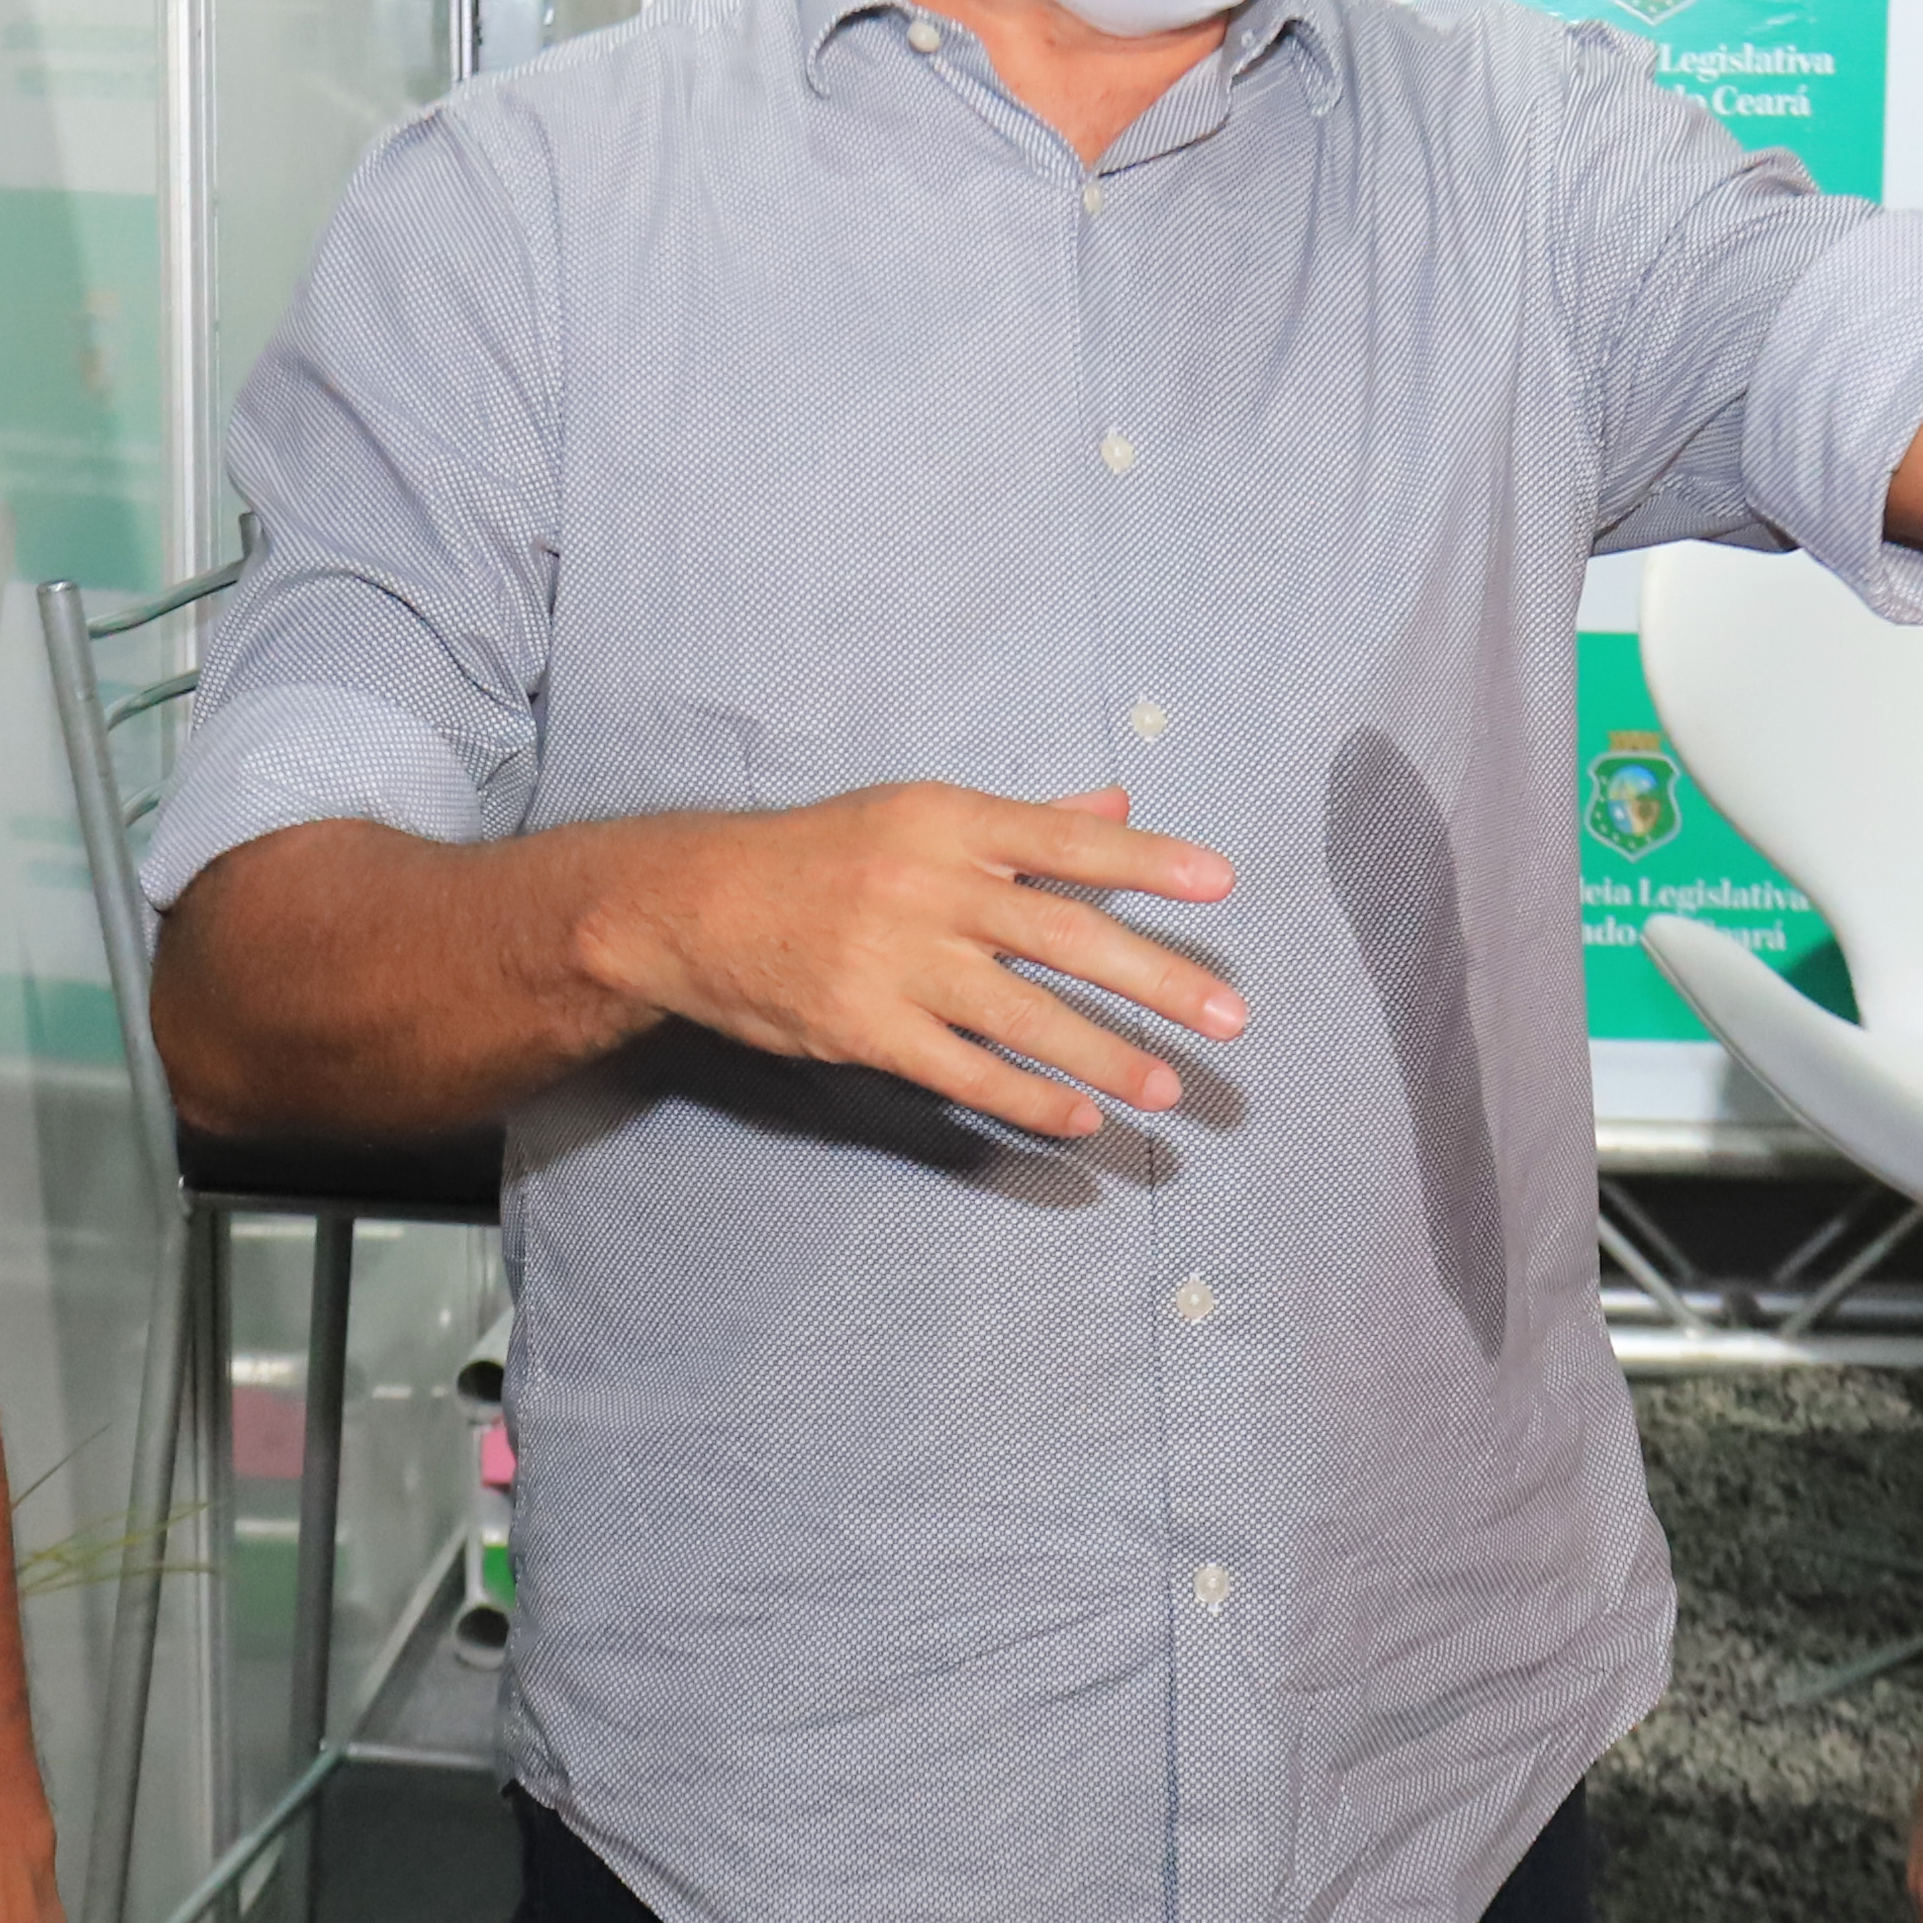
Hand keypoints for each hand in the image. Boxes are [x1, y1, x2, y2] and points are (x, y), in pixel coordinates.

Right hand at [584, 783, 1242, 1143]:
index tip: (1220, 883)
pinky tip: (1080, 1118)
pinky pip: (965, 1071)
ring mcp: (898, 962)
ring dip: (1106, 1055)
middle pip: (1065, 935)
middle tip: (1230, 1015)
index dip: (1147, 860)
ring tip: (1169, 1088)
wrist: (693, 905)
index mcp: (949, 822)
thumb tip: (1116, 804)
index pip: (1068, 839)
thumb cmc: (817, 856)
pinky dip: (1028, 1098)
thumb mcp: (915, 815)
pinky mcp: (865, 1028)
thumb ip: (1023, 822)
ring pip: (1024, 1015)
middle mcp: (930, 887)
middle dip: (1156, 978)